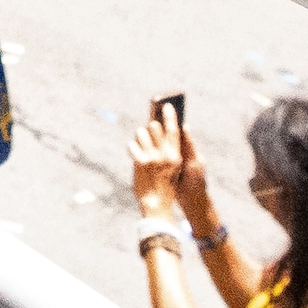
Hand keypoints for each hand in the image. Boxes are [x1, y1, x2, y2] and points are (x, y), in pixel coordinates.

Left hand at [127, 100, 191, 217]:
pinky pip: (132, 144)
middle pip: (154, 127)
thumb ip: (168, 150)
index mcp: (176, 155)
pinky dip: (132, 148)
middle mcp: (165, 154)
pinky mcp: (139, 161)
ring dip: (139, 136)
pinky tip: (135, 154)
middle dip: (150, 127)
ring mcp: (152, 157)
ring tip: (141, 143)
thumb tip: (157, 128)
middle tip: (149, 128)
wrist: (157, 203)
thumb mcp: (172, 167)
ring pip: (141, 132)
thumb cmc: (164, 183)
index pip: (174, 130)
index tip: (166, 104)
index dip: (170, 115)